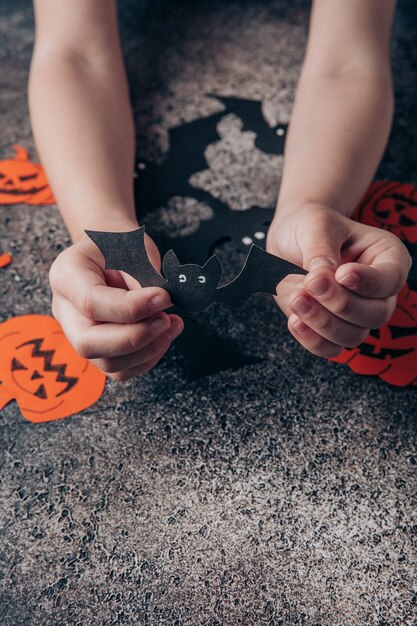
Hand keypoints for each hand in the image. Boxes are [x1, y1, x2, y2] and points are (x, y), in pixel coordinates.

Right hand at [49, 226, 183, 380]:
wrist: (111, 251)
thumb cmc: (121, 245)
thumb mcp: (132, 247)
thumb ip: (143, 277)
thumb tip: (160, 307)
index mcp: (66, 275)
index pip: (91, 302)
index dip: (131, 307)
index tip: (164, 297)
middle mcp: (65, 310)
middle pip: (89, 344)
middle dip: (135, 337)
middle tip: (166, 318)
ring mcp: (79, 334)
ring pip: (108, 363)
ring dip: (148, 349)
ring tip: (172, 323)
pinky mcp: (99, 350)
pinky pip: (122, 370)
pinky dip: (149, 358)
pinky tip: (165, 335)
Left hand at [266, 204, 411, 357]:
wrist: (290, 240)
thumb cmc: (311, 226)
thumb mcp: (316, 225)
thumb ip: (320, 248)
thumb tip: (322, 274)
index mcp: (386, 257)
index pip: (391, 278)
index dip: (368, 282)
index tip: (342, 274)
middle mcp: (377, 291)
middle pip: (375, 314)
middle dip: (341, 303)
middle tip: (311, 283)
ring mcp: (356, 314)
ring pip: (352, 336)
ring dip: (323, 323)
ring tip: (297, 299)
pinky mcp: (331, 329)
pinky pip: (330, 348)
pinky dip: (312, 340)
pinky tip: (296, 321)